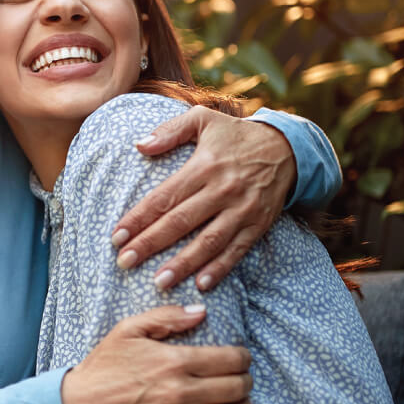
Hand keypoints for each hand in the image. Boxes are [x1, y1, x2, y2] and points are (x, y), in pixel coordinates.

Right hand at [61, 305, 252, 403]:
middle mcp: (180, 392)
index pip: (230, 360)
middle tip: (241, 379)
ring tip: (239, 402)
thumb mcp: (128, 330)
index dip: (243, 358)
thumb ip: (166, 316)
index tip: (241, 358)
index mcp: (173, 361)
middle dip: (246, 382)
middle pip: (236, 388)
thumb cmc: (103, 367)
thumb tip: (201, 312)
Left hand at [111, 106, 295, 290]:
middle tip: (124, 262)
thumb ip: (169, 131)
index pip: (164, 197)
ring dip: (183, 264)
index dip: (139, 218)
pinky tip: (201, 284)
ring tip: (159, 282)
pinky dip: (220, 269)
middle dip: (150, 244)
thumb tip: (139, 145)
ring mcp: (242, 209)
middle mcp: (222, 190)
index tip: (116, 236)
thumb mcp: (203, 119)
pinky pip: (237, 250)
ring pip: (208, 242)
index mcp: (203, 166)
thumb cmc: (235, 135)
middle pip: (180, 222)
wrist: (288, 147)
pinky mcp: (259, 224)